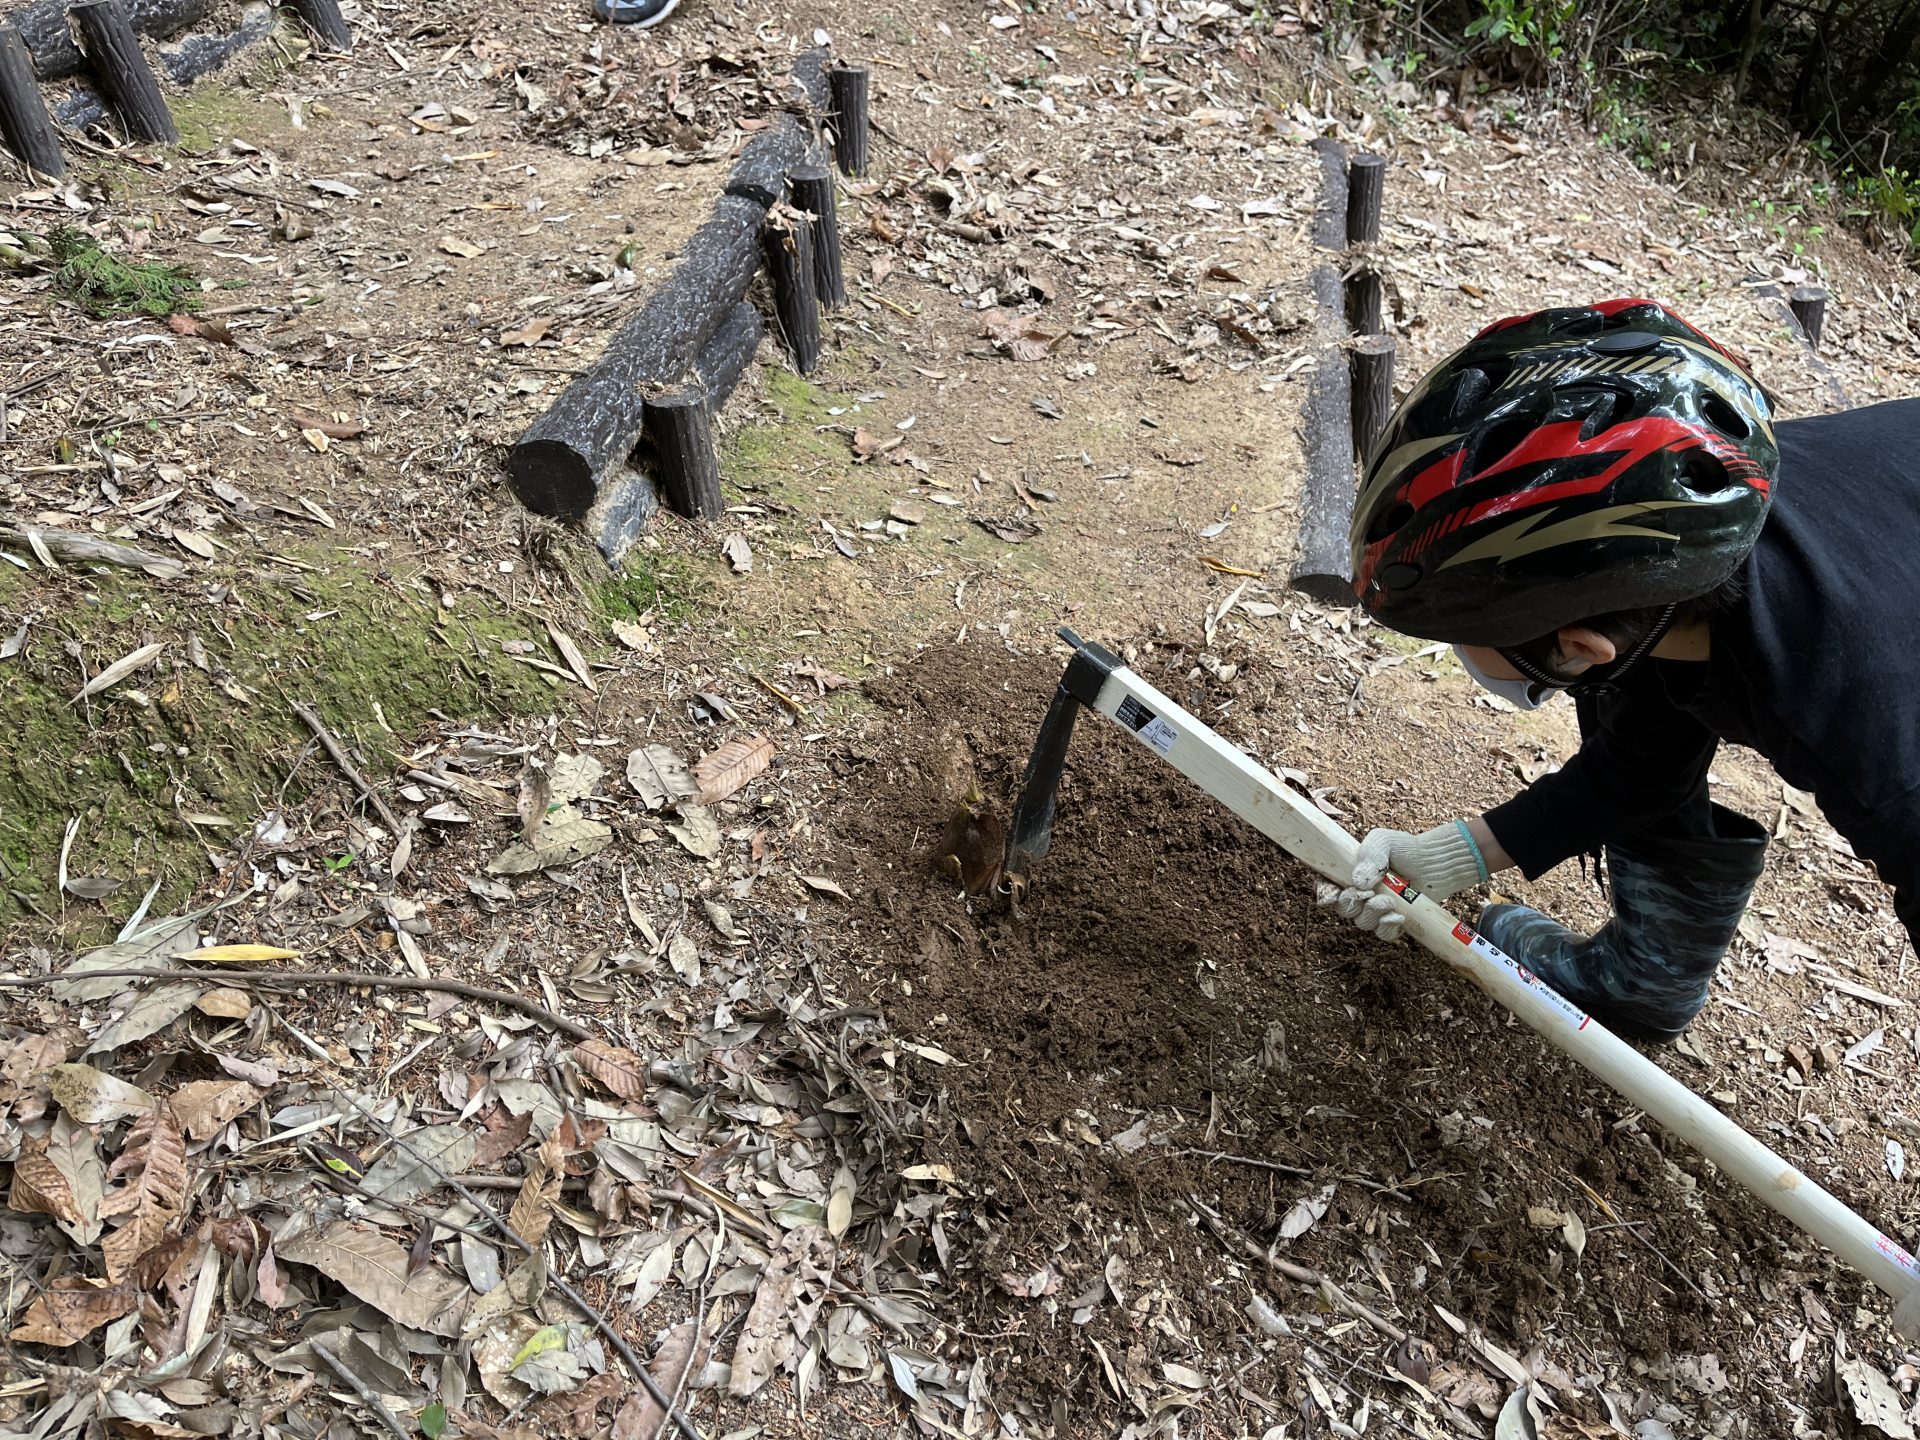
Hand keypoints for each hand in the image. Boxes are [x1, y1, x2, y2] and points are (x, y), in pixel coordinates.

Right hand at [1316, 822, 1490, 943]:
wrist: (1434, 863)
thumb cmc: (1405, 850)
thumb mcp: (1383, 842)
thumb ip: (1369, 857)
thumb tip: (1358, 882)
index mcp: (1349, 874)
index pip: (1327, 887)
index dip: (1325, 894)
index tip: (1332, 895)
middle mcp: (1359, 895)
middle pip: (1344, 909)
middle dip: (1353, 903)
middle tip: (1370, 894)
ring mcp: (1375, 910)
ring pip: (1363, 922)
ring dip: (1374, 913)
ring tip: (1390, 901)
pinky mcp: (1393, 922)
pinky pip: (1383, 934)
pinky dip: (1387, 928)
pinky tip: (1397, 917)